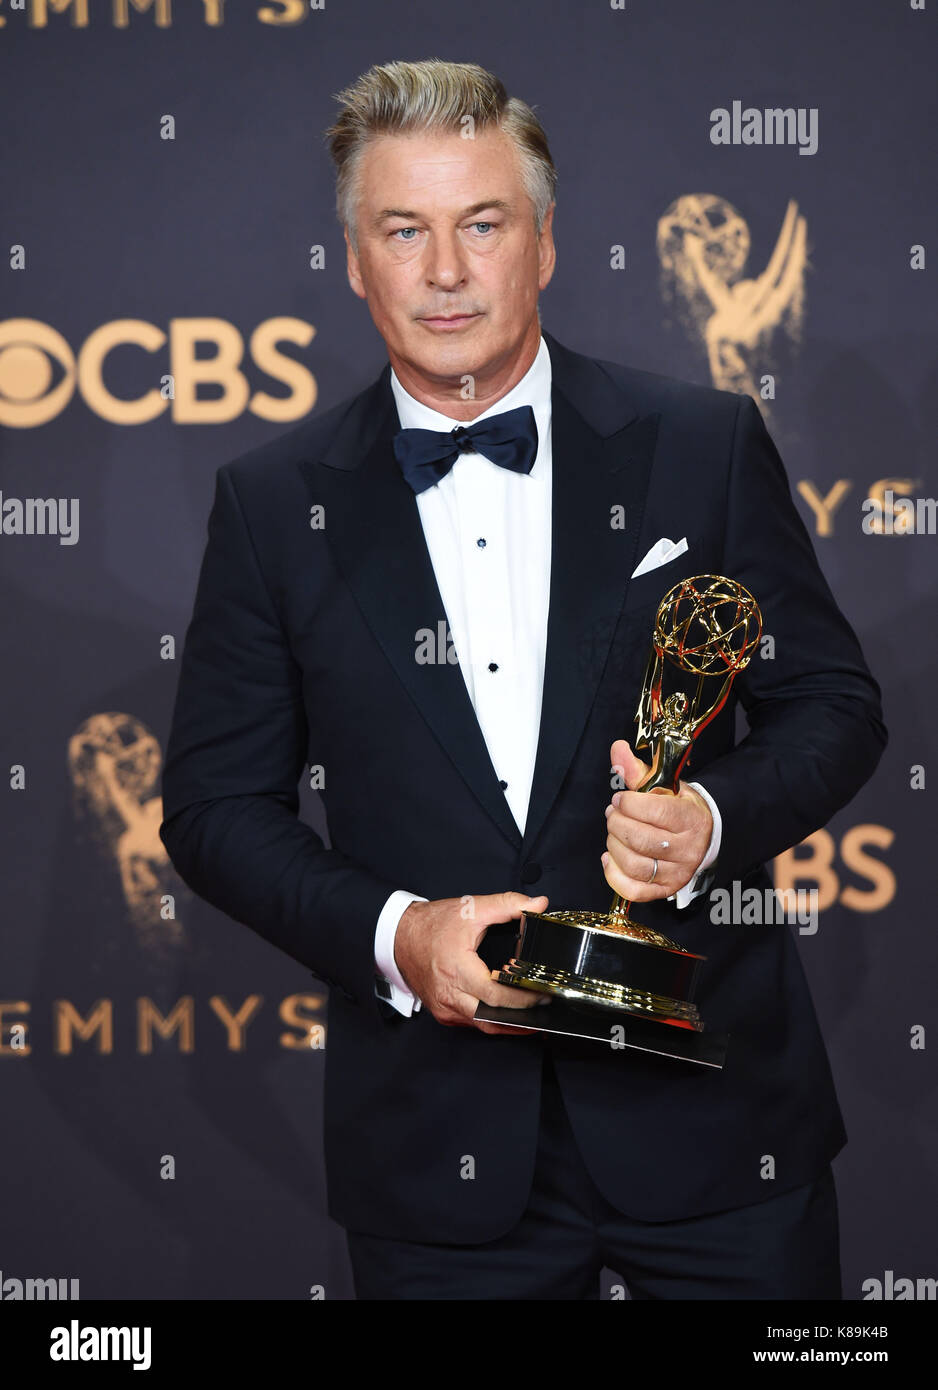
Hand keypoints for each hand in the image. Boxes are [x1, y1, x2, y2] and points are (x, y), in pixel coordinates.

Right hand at [394, 891, 550, 1035]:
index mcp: (456, 970)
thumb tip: (538, 904)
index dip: (524, 998)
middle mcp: (448, 995)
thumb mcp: (471, 908)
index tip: (544, 993)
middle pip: (492, 1018)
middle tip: (546, 1005)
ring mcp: (444, 1008)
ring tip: (534, 1014)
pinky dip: (491, 1019)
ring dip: (509, 1022)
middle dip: (523, 1016)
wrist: (399, 936)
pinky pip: (472, 1022)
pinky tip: (508, 1012)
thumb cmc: (431, 924)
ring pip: (483, 1025)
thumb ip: (508, 904)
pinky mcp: (442, 1013)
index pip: (496, 996)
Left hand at [602, 738, 712, 902]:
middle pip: (642, 840)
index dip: (629, 804)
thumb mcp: (663, 785)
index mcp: (692, 818)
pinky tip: (609, 857)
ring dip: (614, 845)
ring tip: (613, 831)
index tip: (620, 798)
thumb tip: (617, 748)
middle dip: (617, 823)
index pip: (656, 811)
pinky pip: (634, 890)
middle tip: (613, 814)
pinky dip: (614, 875)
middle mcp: (688, 849)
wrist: (702, 834)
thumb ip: (637, 770)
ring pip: (635, 864)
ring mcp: (678, 873)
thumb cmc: (678, 808)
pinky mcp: (666, 889)